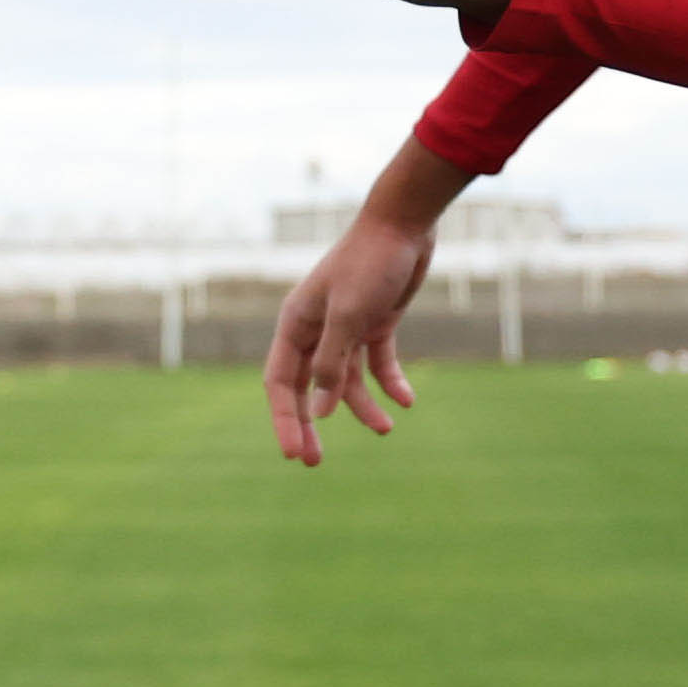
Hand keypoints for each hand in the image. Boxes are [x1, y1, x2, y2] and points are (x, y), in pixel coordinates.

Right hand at [267, 201, 439, 467]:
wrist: (404, 224)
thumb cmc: (369, 263)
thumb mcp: (350, 315)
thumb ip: (334, 362)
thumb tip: (322, 408)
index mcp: (296, 324)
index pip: (281, 383)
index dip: (285, 420)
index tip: (294, 455)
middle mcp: (316, 329)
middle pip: (307, 388)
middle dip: (311, 424)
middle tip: (313, 462)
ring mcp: (346, 327)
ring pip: (346, 380)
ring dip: (361, 407)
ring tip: (385, 429)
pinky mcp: (375, 323)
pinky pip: (377, 363)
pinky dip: (390, 383)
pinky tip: (406, 401)